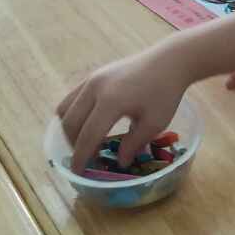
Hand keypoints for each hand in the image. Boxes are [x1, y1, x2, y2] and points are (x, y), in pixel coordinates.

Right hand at [57, 44, 189, 172]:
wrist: (169, 61)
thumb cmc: (165, 93)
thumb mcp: (155, 123)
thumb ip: (134, 144)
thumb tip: (119, 162)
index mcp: (110, 102)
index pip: (88, 136)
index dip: (81, 157)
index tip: (78, 173)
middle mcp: (94, 89)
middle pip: (71, 123)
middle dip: (74, 144)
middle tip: (87, 158)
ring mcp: (91, 79)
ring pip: (65, 109)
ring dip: (71, 129)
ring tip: (86, 141)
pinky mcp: (93, 75)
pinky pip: (72, 98)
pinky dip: (73, 114)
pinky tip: (88, 123)